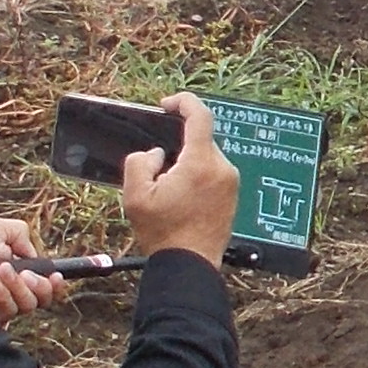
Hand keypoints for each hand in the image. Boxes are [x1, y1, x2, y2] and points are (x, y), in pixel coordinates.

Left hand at [0, 215, 69, 321]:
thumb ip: (20, 234)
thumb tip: (33, 255)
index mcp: (12, 268)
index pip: (42, 282)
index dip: (54, 282)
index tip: (57, 276)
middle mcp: (9, 288)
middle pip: (42, 297)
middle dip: (41, 284)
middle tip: (29, 275)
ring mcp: (0, 304)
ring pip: (29, 304)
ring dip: (19, 285)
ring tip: (0, 272)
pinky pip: (11, 310)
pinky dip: (3, 294)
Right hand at [124, 90, 242, 267]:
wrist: (189, 265)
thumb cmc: (163, 233)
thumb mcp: (135, 195)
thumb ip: (140, 161)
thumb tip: (157, 153)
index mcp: (201, 162)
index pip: (199, 115)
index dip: (182, 102)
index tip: (167, 105)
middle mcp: (222, 168)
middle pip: (200, 140)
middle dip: (177, 146)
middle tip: (157, 170)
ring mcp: (230, 183)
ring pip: (205, 158)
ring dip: (186, 165)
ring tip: (168, 191)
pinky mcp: (232, 196)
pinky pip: (213, 174)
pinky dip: (196, 178)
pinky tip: (181, 200)